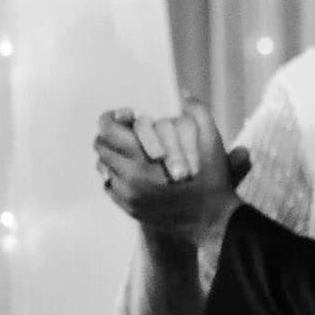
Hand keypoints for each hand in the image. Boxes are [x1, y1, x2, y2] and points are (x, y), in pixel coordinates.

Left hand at [94, 102, 251, 247]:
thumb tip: (185, 92)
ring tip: (131, 153)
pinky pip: (110, 187)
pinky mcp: (129, 209)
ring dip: (114, 157)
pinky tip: (135, 174)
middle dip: (112, 137)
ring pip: (103, 167)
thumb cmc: (213, 180)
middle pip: (101, 147)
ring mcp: (127, 195)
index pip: (107, 129)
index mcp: (144, 157)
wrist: (213, 222)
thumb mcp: (212, 142)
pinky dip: (118, 177)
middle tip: (127, 133)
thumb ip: (198, 112)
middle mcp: (130, 177)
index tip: (126, 116)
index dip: (113, 118)